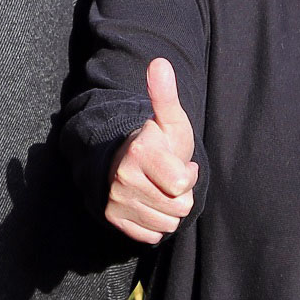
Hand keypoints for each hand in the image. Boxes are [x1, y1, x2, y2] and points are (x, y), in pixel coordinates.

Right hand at [105, 58, 198, 244]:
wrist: (123, 160)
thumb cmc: (156, 142)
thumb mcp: (169, 120)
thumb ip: (165, 95)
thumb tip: (160, 63)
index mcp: (139, 152)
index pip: (183, 184)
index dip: (187, 175)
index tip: (177, 162)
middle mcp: (122, 178)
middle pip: (177, 207)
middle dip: (180, 195)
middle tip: (167, 177)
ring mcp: (115, 200)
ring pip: (166, 225)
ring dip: (168, 210)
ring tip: (158, 190)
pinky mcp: (113, 219)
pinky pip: (151, 236)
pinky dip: (154, 224)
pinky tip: (148, 205)